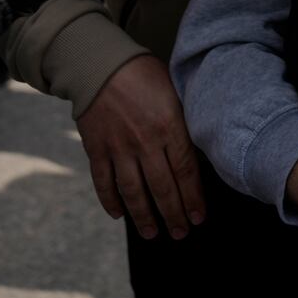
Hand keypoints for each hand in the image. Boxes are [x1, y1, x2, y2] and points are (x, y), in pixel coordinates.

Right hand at [76, 56, 204, 239]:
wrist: (99, 63)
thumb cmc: (144, 73)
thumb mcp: (174, 91)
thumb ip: (184, 121)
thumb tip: (200, 147)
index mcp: (169, 126)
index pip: (186, 171)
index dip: (193, 198)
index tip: (199, 218)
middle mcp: (145, 142)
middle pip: (163, 188)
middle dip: (173, 214)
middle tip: (180, 233)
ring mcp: (119, 148)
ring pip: (133, 192)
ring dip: (144, 216)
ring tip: (152, 233)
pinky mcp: (96, 149)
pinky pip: (104, 182)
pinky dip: (110, 201)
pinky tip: (119, 214)